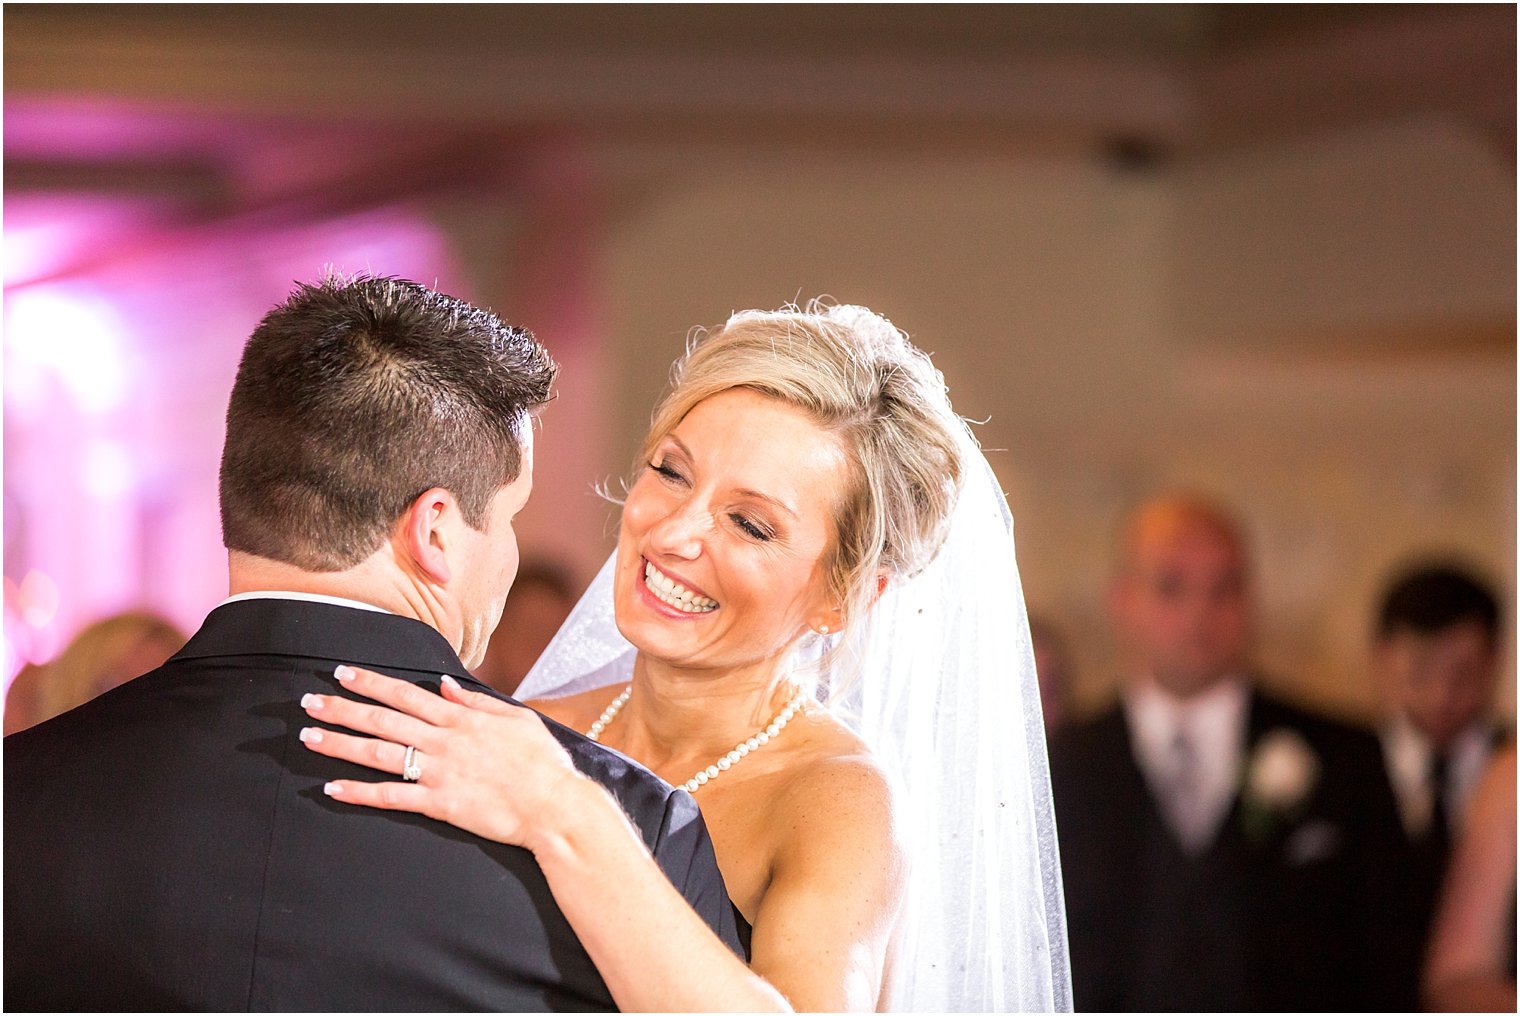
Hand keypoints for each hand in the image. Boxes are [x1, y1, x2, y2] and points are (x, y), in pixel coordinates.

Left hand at [300, 665, 588, 849]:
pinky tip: (333, 788)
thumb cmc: (542, 762)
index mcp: (461, 718)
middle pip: (382, 720)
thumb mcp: (516, 718)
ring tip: (309, 738)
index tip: (343, 672)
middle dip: (343, 709)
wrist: (554, 805)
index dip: (371, 683)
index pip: (406, 694)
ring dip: (340, 744)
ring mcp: (439, 772)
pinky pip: (391, 797)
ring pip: (379, 754)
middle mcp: (443, 740)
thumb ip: (477, 701)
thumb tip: (445, 685)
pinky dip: (360, 792)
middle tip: (309, 702)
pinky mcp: (439, 804)